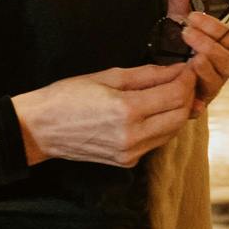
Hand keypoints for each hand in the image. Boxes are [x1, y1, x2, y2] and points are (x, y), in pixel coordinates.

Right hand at [14, 64, 195, 168]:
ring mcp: (131, 153)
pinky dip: (164, 125)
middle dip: (188, 94)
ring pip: (173, 131)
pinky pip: (157, 141)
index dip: (187, 79)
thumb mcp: (107, 76)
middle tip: (184, 78)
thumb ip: (145, 75)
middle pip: (180, 115)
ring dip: (178, 111)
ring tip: (172, 92)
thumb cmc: (68, 97)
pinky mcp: (128, 161)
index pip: (175, 95)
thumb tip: (174, 70)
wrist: (41, 129)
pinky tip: (156, 111)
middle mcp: (133, 136)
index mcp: (127, 111)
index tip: (186, 67)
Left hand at [162, 0, 228, 110]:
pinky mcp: (198, 104)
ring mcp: (211, 87)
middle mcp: (221, 67)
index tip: (192, 17)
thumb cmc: (172, 43)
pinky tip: (186, 90)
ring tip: (188, 58)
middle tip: (186, 34)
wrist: (154, 71)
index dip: (214, 27)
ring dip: (206, 67)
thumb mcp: (174, 16)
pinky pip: (203, 104)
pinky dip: (196, 100)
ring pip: (221, 79)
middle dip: (210, 46)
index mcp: (220, 46)